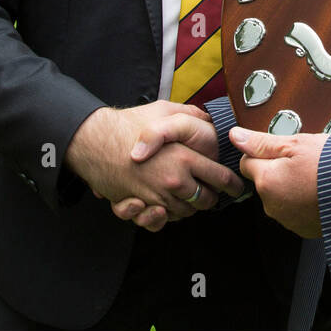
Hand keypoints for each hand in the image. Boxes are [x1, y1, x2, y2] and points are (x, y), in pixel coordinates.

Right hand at [66, 103, 242, 228]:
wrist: (94, 142)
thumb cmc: (128, 125)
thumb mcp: (164, 110)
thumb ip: (190, 115)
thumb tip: (209, 120)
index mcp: (185, 158)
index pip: (221, 178)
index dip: (232, 184)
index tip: (236, 187)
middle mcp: (174, 181)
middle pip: (205, 200)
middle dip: (211, 198)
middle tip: (211, 192)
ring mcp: (157, 197)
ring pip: (185, 212)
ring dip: (189, 206)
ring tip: (187, 195)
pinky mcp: (141, 206)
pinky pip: (162, 220)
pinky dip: (166, 215)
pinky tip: (165, 202)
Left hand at [231, 127, 326, 238]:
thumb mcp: (296, 143)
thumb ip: (262, 142)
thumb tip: (235, 136)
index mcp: (266, 181)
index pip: (247, 163)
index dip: (265, 153)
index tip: (285, 150)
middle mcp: (272, 205)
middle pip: (264, 181)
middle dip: (279, 171)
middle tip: (305, 161)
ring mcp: (289, 220)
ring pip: (280, 196)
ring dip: (292, 187)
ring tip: (316, 176)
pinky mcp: (304, 229)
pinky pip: (296, 211)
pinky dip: (304, 202)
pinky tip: (320, 192)